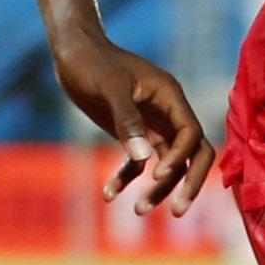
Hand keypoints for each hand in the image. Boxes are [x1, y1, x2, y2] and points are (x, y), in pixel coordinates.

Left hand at [53, 37, 216, 217]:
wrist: (72, 53)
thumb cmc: (92, 63)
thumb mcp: (109, 89)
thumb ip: (127, 122)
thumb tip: (144, 159)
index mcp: (170, 97)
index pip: (192, 135)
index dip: (182, 158)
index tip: (158, 175)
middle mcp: (168, 114)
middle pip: (192, 155)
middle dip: (187, 183)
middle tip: (177, 212)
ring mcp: (153, 125)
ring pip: (168, 165)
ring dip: (158, 189)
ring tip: (139, 211)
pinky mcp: (134, 133)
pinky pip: (138, 163)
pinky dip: (126, 178)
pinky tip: (109, 194)